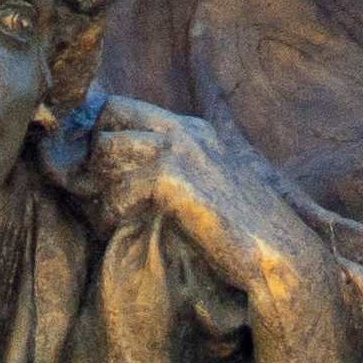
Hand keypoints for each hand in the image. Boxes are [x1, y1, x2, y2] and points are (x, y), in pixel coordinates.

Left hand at [76, 98, 325, 310]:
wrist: (277, 255)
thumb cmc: (245, 231)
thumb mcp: (212, 185)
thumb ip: (178, 171)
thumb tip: (129, 180)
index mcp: (194, 129)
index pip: (125, 108)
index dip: (97, 129)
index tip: (85, 157)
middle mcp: (185, 131)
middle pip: (109, 117)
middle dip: (89, 149)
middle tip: (87, 184)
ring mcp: (179, 151)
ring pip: (106, 149)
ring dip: (99, 181)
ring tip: (107, 209)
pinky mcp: (171, 178)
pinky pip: (118, 190)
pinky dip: (112, 213)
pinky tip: (119, 228)